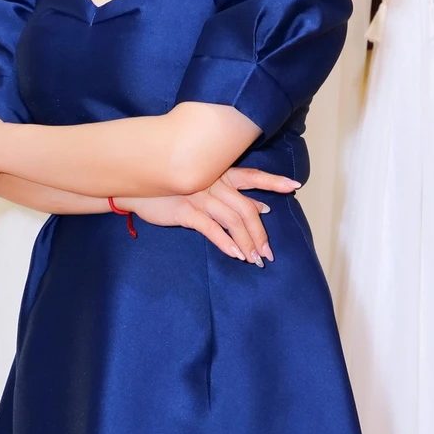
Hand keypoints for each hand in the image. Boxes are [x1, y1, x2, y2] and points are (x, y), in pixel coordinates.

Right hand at [119, 166, 300, 264]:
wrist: (139, 187)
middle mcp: (214, 182)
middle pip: (246, 209)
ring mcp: (201, 196)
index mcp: (221, 173)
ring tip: (255, 259)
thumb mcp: (204, 183)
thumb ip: (232, 194)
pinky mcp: (187, 212)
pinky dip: (226, 244)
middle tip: (268, 253)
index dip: (273, 182)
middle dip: (260, 233)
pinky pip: (212, 229)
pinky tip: (236, 255)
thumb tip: (261, 208)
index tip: (294, 186)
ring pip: (233, 221)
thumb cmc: (174, 186)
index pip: (253, 176)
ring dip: (246, 243)